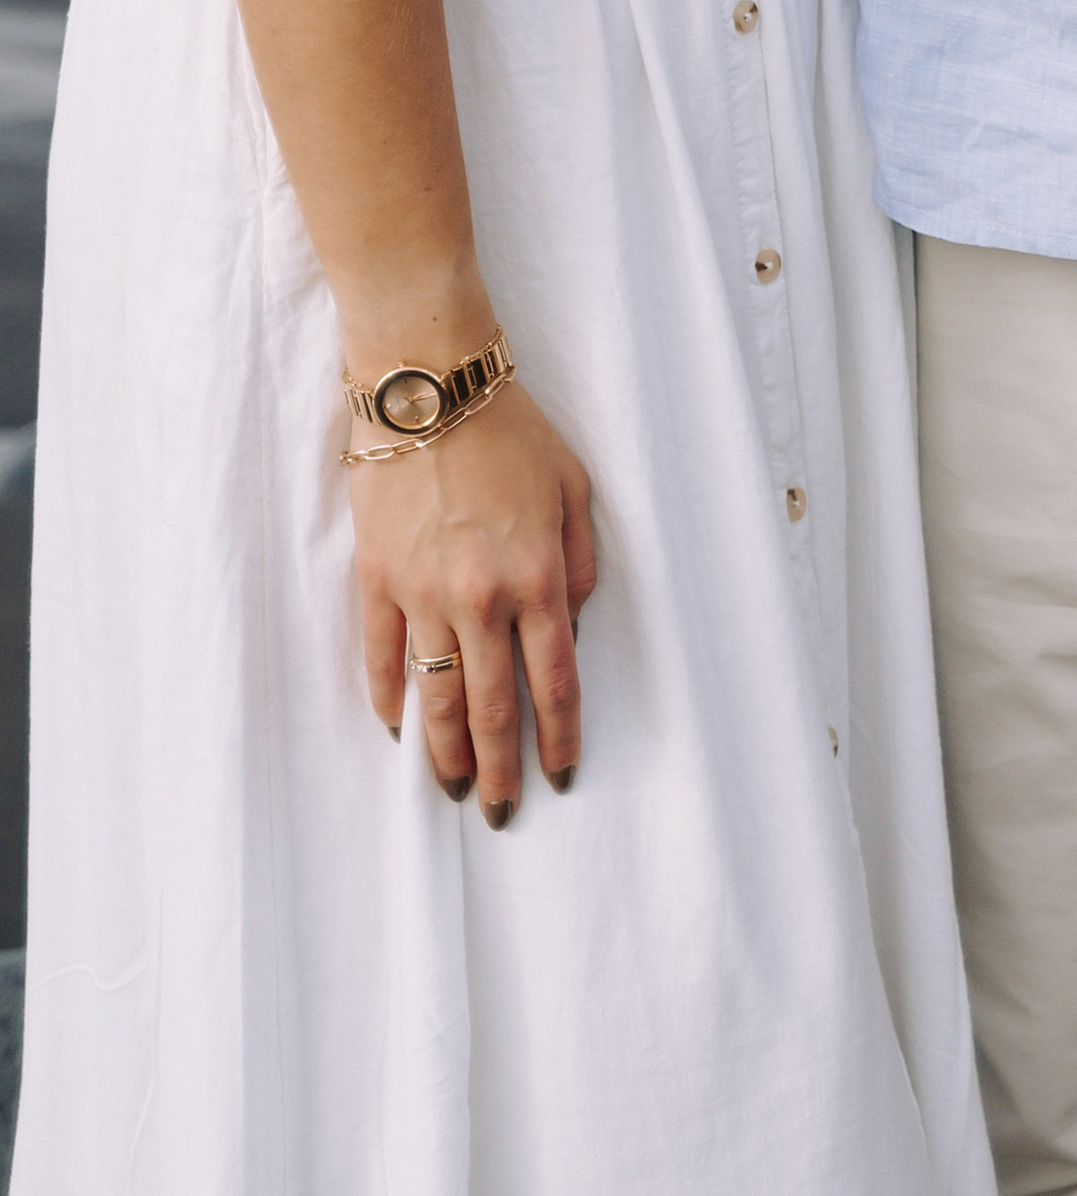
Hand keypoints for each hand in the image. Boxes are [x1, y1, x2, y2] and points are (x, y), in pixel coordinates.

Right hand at [354, 386, 598, 822]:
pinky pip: (382, 656)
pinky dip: (389, 698)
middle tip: (499, 808)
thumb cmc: (511, 430)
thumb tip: (570, 622)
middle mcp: (482, 598)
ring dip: (445, 749)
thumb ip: (581, 559)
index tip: (560, 772)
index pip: (554, 681)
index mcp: (539, 577)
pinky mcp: (376, 580)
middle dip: (500, 767)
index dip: (558, 735)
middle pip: (494, 706)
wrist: (430, 386)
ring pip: (436, 695)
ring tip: (451, 785)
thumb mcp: (575, 486)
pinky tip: (398, 727)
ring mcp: (423, 594)